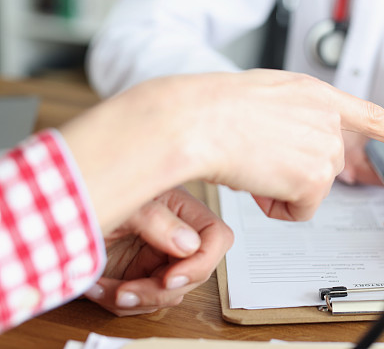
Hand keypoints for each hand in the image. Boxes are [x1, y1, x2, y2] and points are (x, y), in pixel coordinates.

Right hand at [62, 69, 383, 231]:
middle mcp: (328, 118)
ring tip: (253, 166)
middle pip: (328, 164)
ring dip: (283, 189)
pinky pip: (301, 211)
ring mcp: (325, 147)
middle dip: (296, 172)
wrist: (198, 120)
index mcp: (314, 92)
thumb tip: (293, 147)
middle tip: (259, 160)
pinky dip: (278, 207)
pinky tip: (257, 184)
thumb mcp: (264, 98)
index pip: (368, 114)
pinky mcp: (316, 178)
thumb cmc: (213, 108)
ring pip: (312, 188)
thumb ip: (292, 117)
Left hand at [84, 186, 232, 315]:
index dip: (202, 262)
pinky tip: (98, 287)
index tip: (170, 278)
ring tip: (107, 289)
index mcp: (180, 209)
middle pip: (194, 273)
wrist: (51, 219)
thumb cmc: (86, 197)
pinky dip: (119, 302)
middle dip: (160, 290)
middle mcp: (174, 234)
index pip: (216, 238)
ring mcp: (156, 258)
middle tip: (129, 291)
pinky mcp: (138, 277)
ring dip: (138, 299)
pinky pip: (143, 302)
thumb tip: (190, 244)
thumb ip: (158, 221)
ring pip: (170, 294)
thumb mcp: (124, 206)